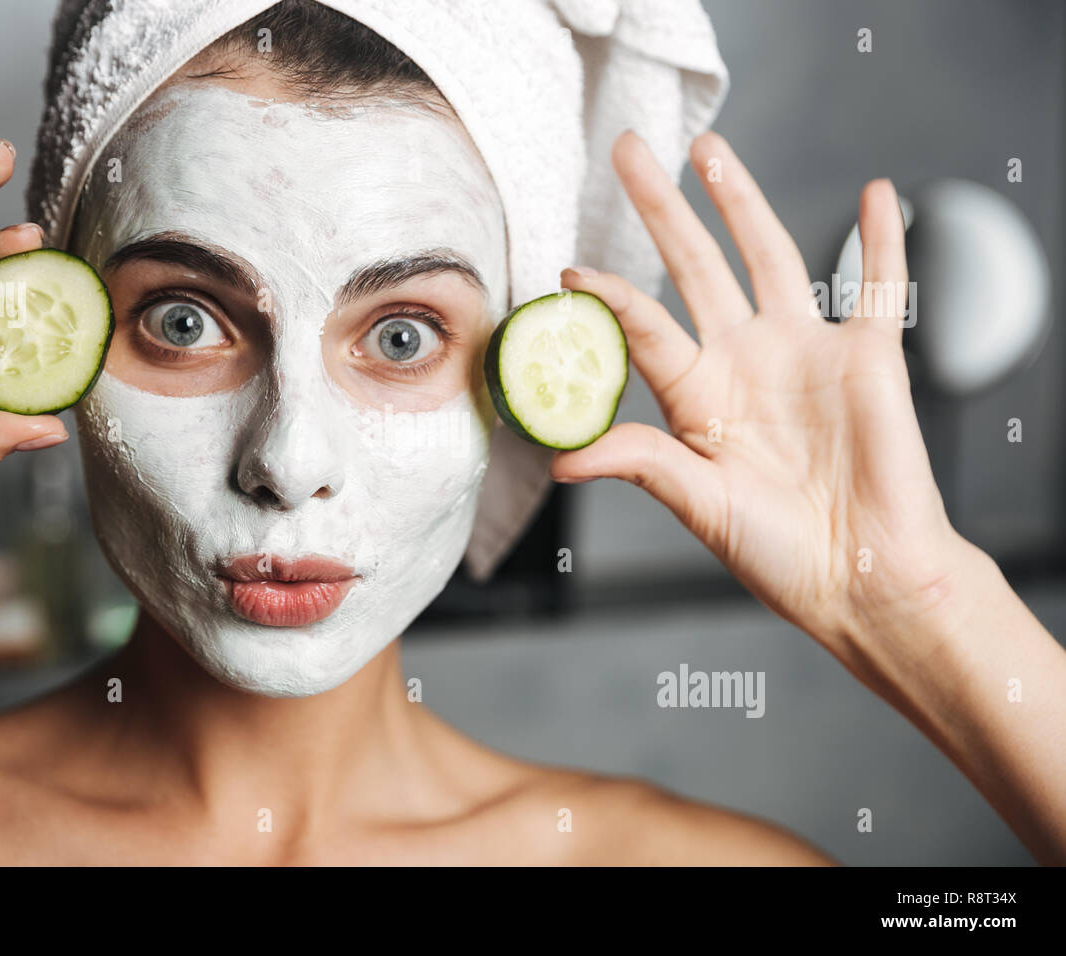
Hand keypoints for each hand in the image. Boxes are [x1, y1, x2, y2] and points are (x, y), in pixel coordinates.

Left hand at [554, 130, 969, 660]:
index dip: (610, 296)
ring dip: (742, 201)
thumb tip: (562, 459)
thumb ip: (641, 465)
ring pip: (770, 257)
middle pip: (696, 266)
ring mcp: (804, 353)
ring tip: (710, 150)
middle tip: (628, 150)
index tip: (570, 269)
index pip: (644, 328)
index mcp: (697, 397)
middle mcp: (744, 361)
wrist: (863, 578)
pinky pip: (878, 287)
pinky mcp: (868, 358)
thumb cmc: (779, 553)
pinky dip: (882, 242)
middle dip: (663, 208)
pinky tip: (876, 193)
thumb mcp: (699, 506)